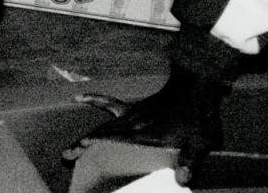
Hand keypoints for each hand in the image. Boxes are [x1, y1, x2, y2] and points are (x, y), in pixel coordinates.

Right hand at [61, 79, 222, 175]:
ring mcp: (131, 114)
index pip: (113, 141)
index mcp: (144, 133)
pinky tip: (80, 97)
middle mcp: (132, 123)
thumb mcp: (201, 141)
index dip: (94, 147)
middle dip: (84, 145)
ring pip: (104, 125)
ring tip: (74, 143)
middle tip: (66, 154)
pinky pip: (109, 102)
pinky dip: (94, 99)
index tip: (76, 152)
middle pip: (102, 134)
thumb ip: (191, 160)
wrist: (196, 86)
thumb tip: (182, 180)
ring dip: (88, 135)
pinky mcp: (134, 107)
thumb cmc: (199, 116)